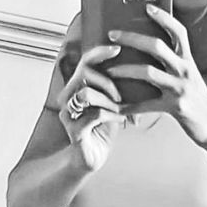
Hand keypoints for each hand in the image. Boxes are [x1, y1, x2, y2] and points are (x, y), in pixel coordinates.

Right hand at [56, 43, 125, 171]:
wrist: (94, 156)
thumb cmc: (104, 127)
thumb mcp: (112, 101)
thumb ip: (117, 84)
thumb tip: (138, 63)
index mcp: (76, 86)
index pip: (84, 61)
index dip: (99, 52)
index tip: (117, 49)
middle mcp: (67, 97)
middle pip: (83, 73)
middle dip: (107, 81)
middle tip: (121, 95)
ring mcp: (68, 114)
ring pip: (86, 94)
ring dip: (108, 100)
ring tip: (120, 108)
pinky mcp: (74, 131)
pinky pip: (95, 115)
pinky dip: (112, 115)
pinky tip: (122, 119)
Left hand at [105, 5, 206, 150]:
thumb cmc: (197, 102)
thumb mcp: (190, 78)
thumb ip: (175, 65)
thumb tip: (151, 53)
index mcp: (188, 60)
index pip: (178, 32)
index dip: (164, 17)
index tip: (146, 7)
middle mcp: (186, 70)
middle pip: (157, 46)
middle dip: (132, 38)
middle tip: (112, 34)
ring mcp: (181, 88)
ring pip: (148, 72)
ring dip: (125, 70)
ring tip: (108, 70)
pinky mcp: (175, 107)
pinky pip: (147, 104)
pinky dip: (129, 106)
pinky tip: (116, 107)